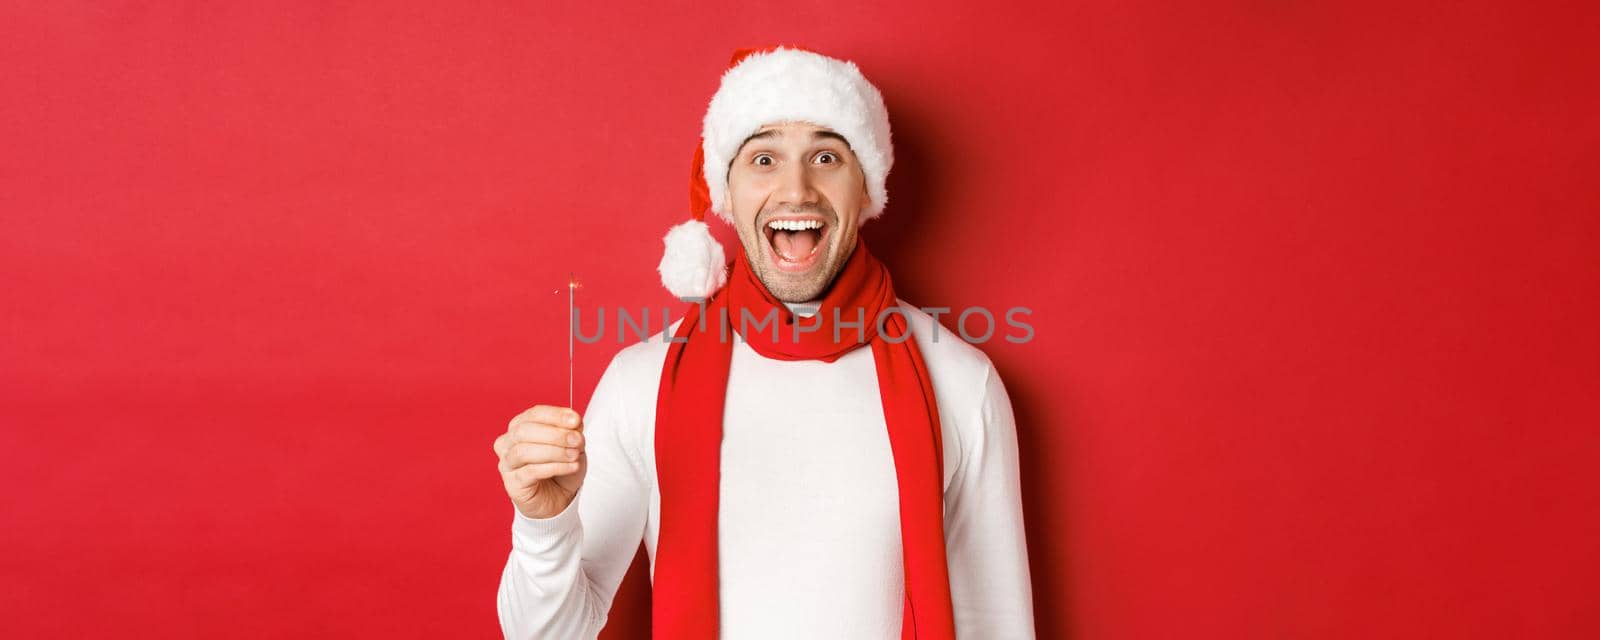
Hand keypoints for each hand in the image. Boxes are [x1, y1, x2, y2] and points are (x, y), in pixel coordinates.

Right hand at [494, 405, 585, 519]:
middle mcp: (507, 443)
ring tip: (574, 455)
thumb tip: (574, 421)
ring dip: (554, 451)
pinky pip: (530, 472)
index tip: (576, 420)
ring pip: (523, 451)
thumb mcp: (572, 446)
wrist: (558, 499)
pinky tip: (571, 467)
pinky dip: (554, 467)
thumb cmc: (561, 469)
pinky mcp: (512, 484)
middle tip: (577, 440)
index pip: (534, 414)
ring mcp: (507, 464)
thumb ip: (572, 431)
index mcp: (520, 426)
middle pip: (524, 431)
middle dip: (555, 434)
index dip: (555, 415)